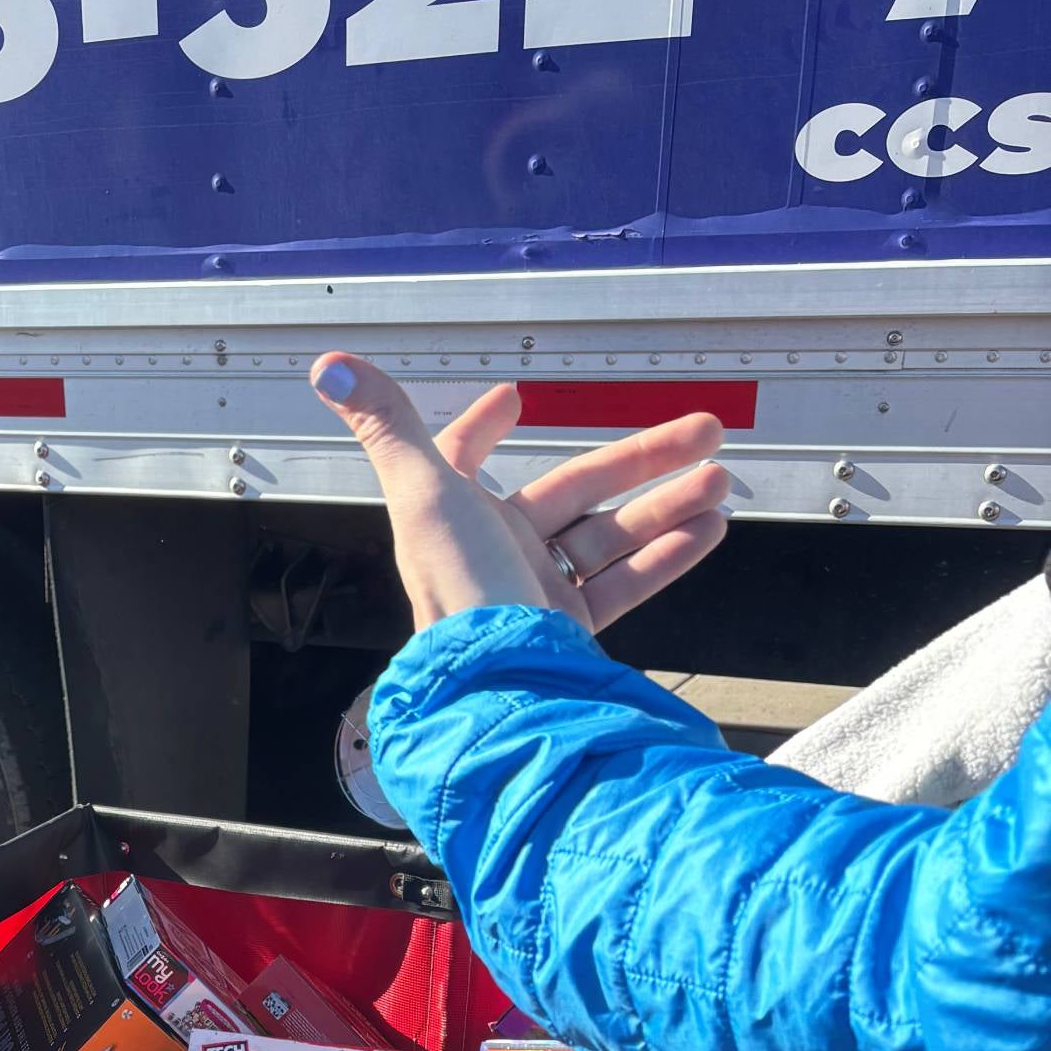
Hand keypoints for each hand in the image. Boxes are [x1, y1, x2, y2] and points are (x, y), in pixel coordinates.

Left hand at [311, 355, 730, 634]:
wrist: (499, 686)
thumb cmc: (459, 587)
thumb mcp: (423, 493)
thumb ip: (387, 425)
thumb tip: (329, 364)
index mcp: (455, 519)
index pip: (463, 462)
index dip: (480, 429)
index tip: (512, 399)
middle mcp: (493, 554)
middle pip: (575, 492)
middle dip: (643, 459)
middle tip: (706, 429)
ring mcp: (533, 595)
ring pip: (609, 538)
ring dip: (667, 507)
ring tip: (721, 481)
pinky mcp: (567, 633)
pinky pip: (623, 585)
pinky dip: (666, 557)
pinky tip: (708, 530)